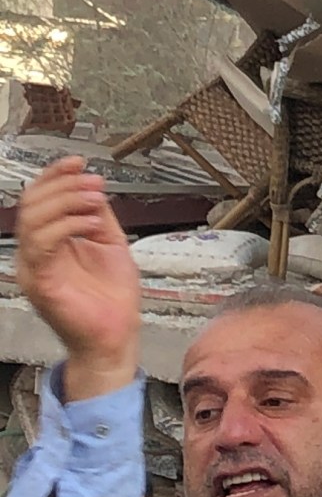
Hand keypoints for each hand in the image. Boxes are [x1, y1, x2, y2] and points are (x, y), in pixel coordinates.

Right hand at [18, 158, 141, 399]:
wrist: (116, 334)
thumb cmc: (111, 295)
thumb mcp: (109, 243)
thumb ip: (97, 216)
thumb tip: (93, 187)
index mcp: (48, 242)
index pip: (37, 200)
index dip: (54, 176)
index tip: (78, 161)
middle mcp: (34, 253)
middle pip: (30, 205)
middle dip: (63, 185)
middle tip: (93, 181)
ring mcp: (34, 268)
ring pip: (32, 221)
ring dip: (67, 201)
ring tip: (96, 198)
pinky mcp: (41, 283)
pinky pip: (43, 245)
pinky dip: (67, 225)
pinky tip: (92, 221)